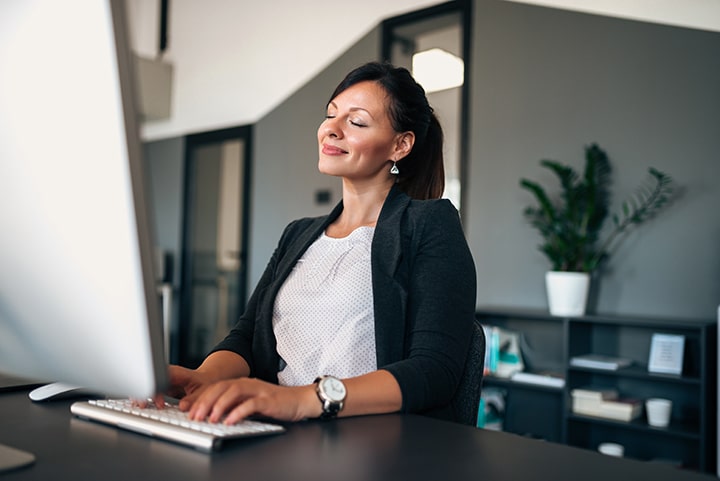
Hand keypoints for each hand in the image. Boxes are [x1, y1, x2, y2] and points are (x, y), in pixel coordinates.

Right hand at [144, 365, 214, 407]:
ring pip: (146, 385)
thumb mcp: (203, 391)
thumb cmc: (204, 383)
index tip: (159, 404)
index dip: (157, 391)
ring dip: (141, 395)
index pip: (160, 379)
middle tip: (143, 406)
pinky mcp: (161, 386)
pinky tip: (144, 405)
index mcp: (176, 373)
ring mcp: (162, 380)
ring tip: (143, 406)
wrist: (206, 379)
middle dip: (143, 393)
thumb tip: (182, 406)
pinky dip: (145, 398)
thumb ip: (194, 399)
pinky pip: (149, 390)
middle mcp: (167, 375)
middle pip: (149, 380)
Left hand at [178, 377, 318, 423]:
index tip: (187, 409)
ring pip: (233, 392)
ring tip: (210, 419)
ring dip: (219, 405)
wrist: (299, 400)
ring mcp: (258, 390)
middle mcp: (248, 384)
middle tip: (195, 416)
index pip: (216, 387)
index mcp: (242, 383)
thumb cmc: (275, 403)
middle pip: (221, 387)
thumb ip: (234, 405)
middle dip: (205, 401)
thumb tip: (213, 414)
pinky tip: (230, 421)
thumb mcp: (250, 403)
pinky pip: (250, 404)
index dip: (200, 397)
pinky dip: (238, 412)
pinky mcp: (268, 400)